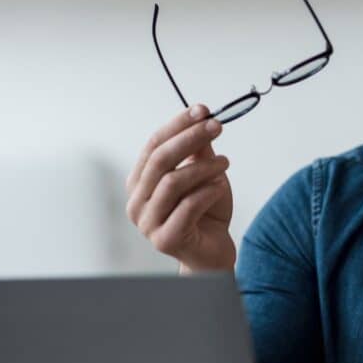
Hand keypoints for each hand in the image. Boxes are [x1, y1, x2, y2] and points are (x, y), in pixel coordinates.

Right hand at [126, 104, 234, 271]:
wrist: (212, 252)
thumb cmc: (205, 212)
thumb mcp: (203, 175)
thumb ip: (198, 151)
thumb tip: (202, 118)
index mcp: (140, 182)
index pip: (153, 145)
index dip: (177, 125)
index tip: (202, 110)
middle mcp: (137, 201)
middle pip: (160, 160)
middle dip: (190, 138)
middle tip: (216, 126)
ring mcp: (147, 223)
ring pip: (173, 182)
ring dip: (204, 167)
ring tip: (226, 163)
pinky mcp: (165, 239)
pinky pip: (188, 206)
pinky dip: (208, 191)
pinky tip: (221, 186)